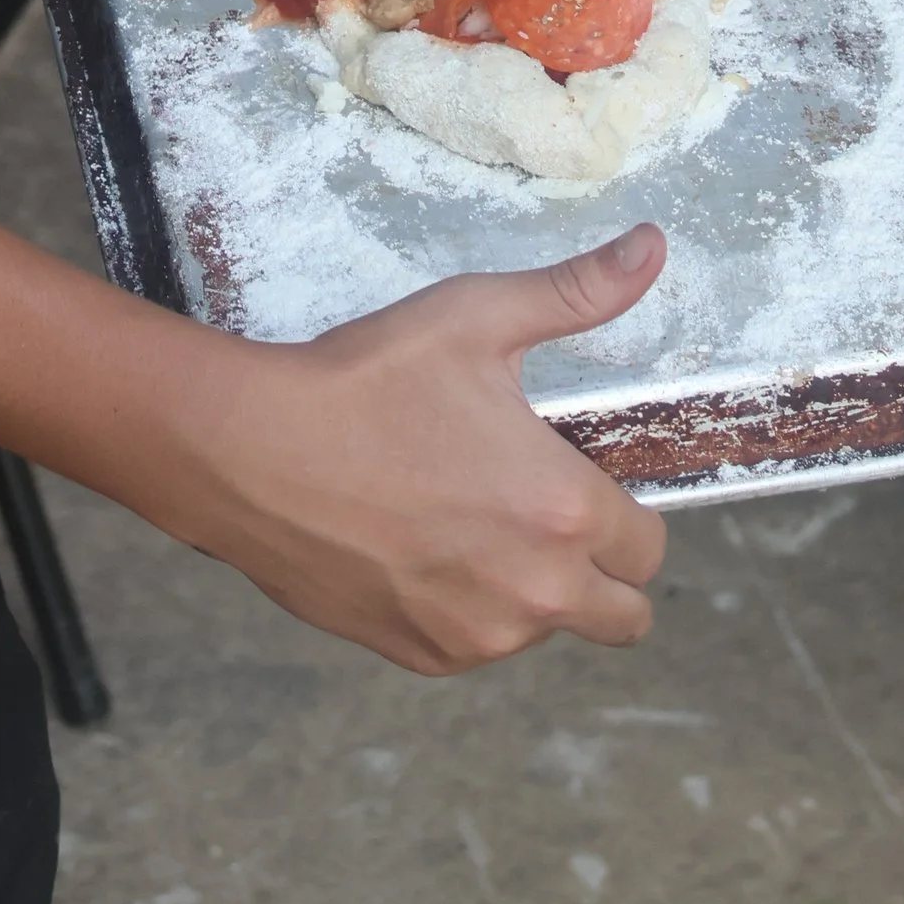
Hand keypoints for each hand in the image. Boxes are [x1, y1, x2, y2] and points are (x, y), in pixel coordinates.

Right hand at [165, 228, 668, 670]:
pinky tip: (420, 548)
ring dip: (531, 590)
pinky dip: (467, 610)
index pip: (650, 546)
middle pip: (624, 616)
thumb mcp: (475, 318)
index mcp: (564, 511)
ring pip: (545, 630)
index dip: (626, 510)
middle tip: (544, 512)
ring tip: (467, 517)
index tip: (582, 480)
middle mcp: (536, 592)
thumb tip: (651, 248)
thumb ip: (576, 292)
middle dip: (603, 571)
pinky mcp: (422, 656)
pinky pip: (477, 646)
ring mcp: (478, 637)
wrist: (252, 451)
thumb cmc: (367, 380)